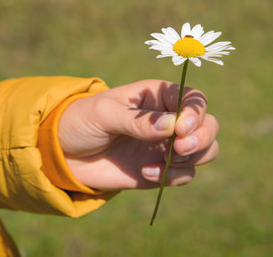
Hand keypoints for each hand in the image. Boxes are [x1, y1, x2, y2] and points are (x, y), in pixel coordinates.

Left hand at [58, 79, 218, 190]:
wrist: (64, 154)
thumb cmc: (81, 122)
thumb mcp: (104, 114)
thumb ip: (137, 121)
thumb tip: (172, 126)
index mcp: (156, 95)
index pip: (193, 98)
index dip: (195, 113)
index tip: (181, 129)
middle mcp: (168, 119)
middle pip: (208, 124)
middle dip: (202, 137)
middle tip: (178, 149)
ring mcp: (166, 145)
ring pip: (205, 150)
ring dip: (193, 159)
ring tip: (163, 162)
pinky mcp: (160, 169)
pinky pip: (185, 175)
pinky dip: (174, 177)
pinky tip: (147, 173)